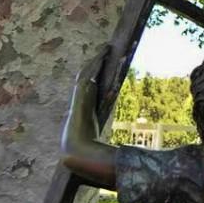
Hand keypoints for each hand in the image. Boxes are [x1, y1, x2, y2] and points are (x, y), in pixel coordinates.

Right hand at [61, 43, 118, 189]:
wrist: (78, 152)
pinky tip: (102, 58)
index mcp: (84, 109)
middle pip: (87, 77)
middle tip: (105, 52)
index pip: (90, 87)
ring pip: (86, 74)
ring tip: (105, 50)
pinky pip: (86, 76)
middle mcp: (79, 101)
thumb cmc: (89, 150)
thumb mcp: (103, 140)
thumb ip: (109, 137)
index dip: (96, 75)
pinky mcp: (79, 97)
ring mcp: (78, 98)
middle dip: (96, 64)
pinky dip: (94, 67)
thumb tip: (125, 147)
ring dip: (96, 62)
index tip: (105, 66)